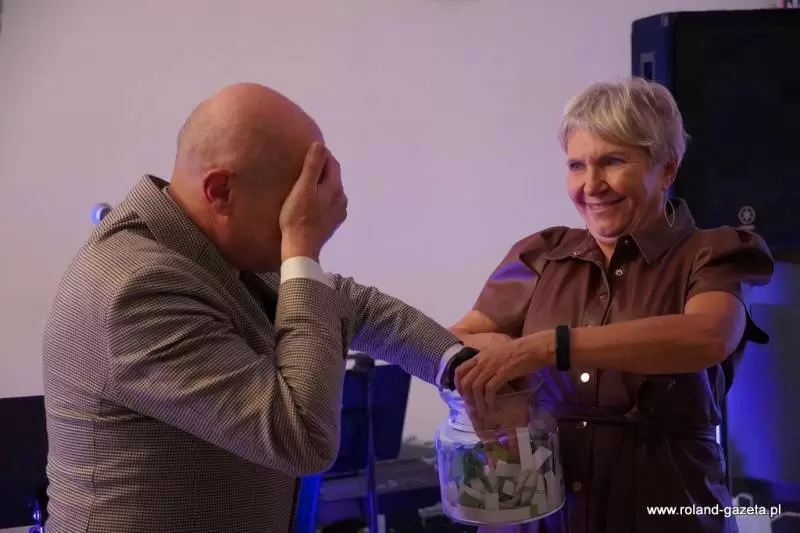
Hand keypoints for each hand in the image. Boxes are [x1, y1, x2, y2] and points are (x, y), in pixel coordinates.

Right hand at [279, 142, 347, 262]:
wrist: (301, 248)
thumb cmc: (298, 217)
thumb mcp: (303, 187)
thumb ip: (313, 166)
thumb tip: (321, 145)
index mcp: (336, 188)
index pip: (333, 163)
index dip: (322, 154)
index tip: (309, 150)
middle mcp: (342, 199)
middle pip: (333, 177)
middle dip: (322, 169)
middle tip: (305, 165)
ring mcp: (339, 212)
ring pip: (331, 191)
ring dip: (322, 184)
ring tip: (306, 183)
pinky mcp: (333, 223)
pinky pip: (329, 203)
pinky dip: (322, 197)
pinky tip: (311, 201)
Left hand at [455, 334, 548, 414]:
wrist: (532, 348)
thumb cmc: (518, 351)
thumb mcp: (497, 354)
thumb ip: (488, 363)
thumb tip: (485, 377)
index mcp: (480, 356)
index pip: (460, 370)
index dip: (458, 384)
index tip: (462, 394)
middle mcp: (483, 361)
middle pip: (466, 381)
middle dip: (466, 397)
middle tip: (471, 407)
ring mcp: (492, 367)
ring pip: (476, 388)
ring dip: (477, 402)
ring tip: (482, 412)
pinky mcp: (502, 373)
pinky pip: (490, 390)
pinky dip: (489, 400)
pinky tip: (491, 406)